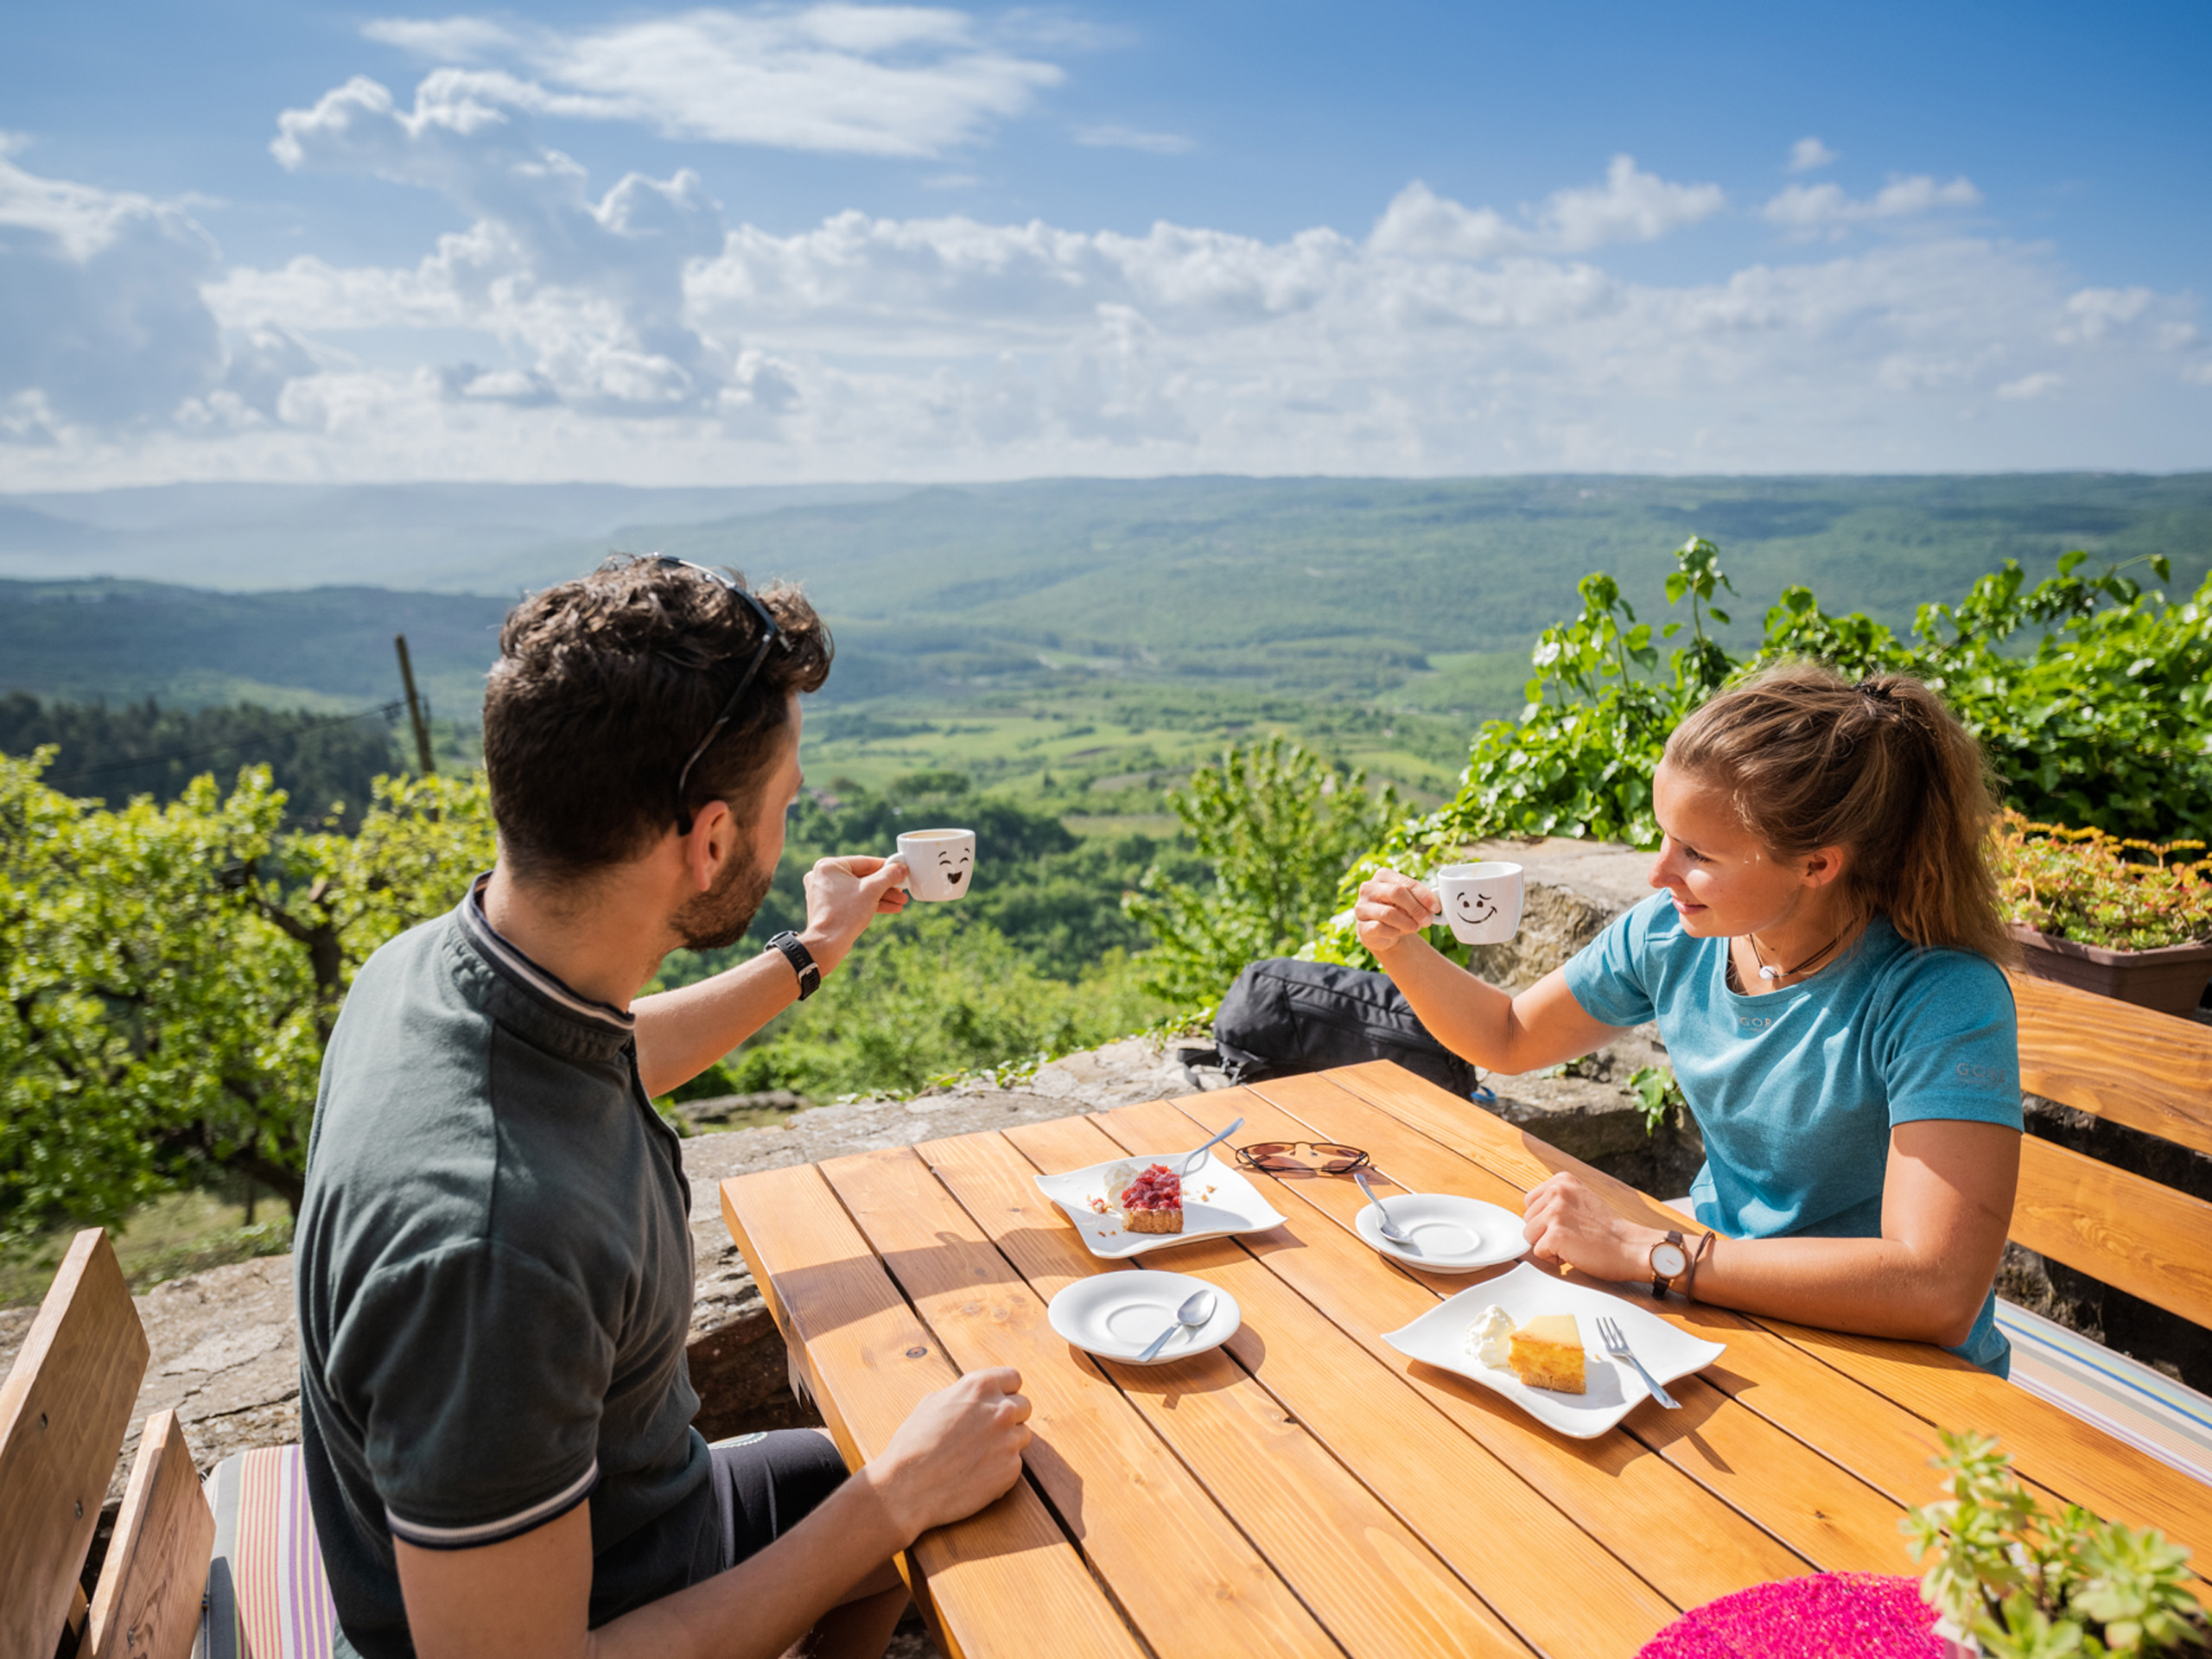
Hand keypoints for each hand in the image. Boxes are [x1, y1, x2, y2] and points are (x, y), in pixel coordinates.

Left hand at [799, 856, 909, 974]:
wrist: (827, 944)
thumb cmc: (845, 914)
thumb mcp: (872, 890)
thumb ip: (888, 876)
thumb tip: (901, 868)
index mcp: (829, 866)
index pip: (864, 862)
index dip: (886, 866)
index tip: (900, 869)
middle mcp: (824, 877)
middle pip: (862, 877)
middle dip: (885, 886)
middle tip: (903, 889)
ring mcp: (825, 893)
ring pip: (859, 890)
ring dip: (881, 896)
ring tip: (901, 902)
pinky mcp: (829, 908)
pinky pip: (853, 900)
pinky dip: (870, 903)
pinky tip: (890, 908)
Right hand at [862, 1368, 1031, 1545]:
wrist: (907, 1487)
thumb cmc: (913, 1444)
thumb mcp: (933, 1402)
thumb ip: (964, 1395)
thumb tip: (976, 1397)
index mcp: (980, 1386)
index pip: (1013, 1378)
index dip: (1004, 1391)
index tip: (995, 1404)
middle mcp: (1001, 1409)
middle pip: (1024, 1407)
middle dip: (1009, 1418)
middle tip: (986, 1434)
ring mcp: (1009, 1440)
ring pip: (1022, 1437)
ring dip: (1006, 1444)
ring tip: (977, 1457)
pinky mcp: (1011, 1470)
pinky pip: (1014, 1465)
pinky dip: (1000, 1470)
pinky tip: (975, 1475)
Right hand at [1353, 869, 1441, 957]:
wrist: (1384, 933)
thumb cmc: (1400, 912)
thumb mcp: (1410, 902)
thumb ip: (1421, 900)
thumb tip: (1436, 906)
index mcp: (1383, 876)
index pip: (1406, 883)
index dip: (1423, 895)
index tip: (1436, 908)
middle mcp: (1368, 888)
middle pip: (1396, 893)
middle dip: (1416, 908)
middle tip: (1428, 921)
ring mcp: (1361, 907)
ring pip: (1388, 913)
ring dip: (1407, 922)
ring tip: (1416, 927)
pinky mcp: (1360, 926)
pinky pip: (1380, 928)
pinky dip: (1394, 932)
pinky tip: (1398, 933)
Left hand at [1521, 1171, 1656, 1283]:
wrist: (1631, 1248)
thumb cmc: (1609, 1231)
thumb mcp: (1582, 1199)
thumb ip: (1557, 1200)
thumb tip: (1532, 1214)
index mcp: (1562, 1180)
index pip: (1531, 1202)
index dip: (1545, 1219)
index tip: (1568, 1223)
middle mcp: (1557, 1192)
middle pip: (1528, 1219)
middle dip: (1545, 1232)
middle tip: (1574, 1235)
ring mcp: (1555, 1212)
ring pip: (1529, 1236)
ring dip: (1548, 1246)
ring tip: (1573, 1244)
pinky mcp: (1555, 1234)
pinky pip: (1538, 1253)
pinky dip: (1554, 1259)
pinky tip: (1575, 1254)